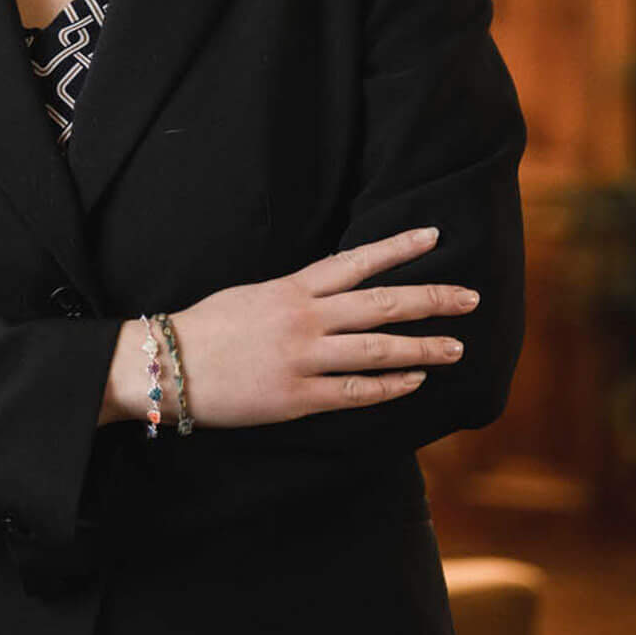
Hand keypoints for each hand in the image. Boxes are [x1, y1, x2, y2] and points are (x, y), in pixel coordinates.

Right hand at [104, 226, 477, 429]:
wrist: (164, 365)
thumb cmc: (203, 329)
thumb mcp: (249, 295)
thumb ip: (292, 294)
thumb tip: (331, 296)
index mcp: (290, 289)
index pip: (355, 262)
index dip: (398, 248)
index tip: (434, 238)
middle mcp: (304, 319)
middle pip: (382, 304)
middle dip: (432, 300)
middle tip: (470, 298)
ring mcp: (303, 358)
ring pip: (378, 350)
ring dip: (423, 348)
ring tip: (456, 347)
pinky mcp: (297, 397)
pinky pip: (356, 393)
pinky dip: (390, 387)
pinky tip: (414, 382)